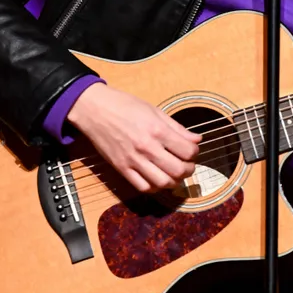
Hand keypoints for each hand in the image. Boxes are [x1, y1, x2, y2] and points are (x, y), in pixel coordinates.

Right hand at [67, 83, 200, 192]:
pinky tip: (158, 178)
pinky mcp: (121, 169)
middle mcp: (147, 147)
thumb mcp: (155, 110)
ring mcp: (133, 160)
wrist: (95, 110)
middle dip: (188, 170)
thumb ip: (177, 128)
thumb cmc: (125, 105)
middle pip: (178, 170)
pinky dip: (155, 187)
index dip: (195, 153)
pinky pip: (142, 187)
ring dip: (174, 181)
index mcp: (157, 130)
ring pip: (162, 183)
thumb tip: (197, 139)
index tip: (192, 150)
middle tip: (187, 165)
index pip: (187, 151)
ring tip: (174, 173)